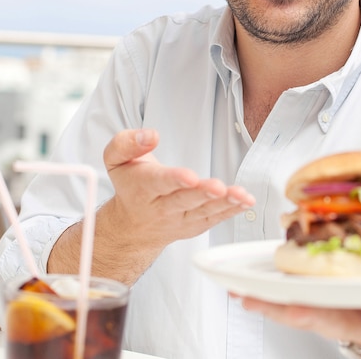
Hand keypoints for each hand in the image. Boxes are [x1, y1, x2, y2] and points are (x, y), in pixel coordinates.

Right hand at [102, 128, 254, 252]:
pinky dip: (231, 211)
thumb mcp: (115, 159)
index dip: (174, 179)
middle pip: (183, 201)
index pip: (158, 183)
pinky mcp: (194, 226)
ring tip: (240, 195)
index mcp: (141, 188)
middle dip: (201, 193)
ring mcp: (178, 220)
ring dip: (223, 204)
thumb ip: (128, 143)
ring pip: (202, 212)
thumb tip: (151, 135)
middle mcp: (160, 208)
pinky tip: (245, 201)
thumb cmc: (130, 184)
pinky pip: (214, 219)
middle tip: (217, 187)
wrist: (131, 225)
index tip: (189, 176)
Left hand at [236, 281, 360, 355]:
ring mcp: (332, 312)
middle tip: (274, 303)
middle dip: (304, 310)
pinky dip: (264, 294)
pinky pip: (287, 299)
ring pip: (300, 309)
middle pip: (330, 315)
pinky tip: (238, 286)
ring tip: (240, 292)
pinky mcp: (315, 302)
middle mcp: (358, 316)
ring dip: (271, 302)